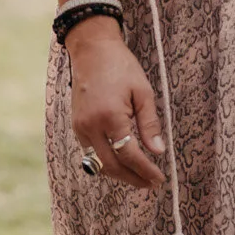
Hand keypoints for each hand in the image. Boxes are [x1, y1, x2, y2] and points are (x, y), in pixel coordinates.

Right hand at [64, 17, 166, 188]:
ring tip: (139, 177)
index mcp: (110, 116)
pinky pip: (91, 153)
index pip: (129, 154)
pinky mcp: (76, 126)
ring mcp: (80, 127)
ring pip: (99, 163)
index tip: (158, 179)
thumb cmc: (121, 67)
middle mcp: (91, 126)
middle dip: (132, 178)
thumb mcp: (143, 91)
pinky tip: (121, 161)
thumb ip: (149, 123)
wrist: (92, 50)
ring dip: (119, 173)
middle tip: (150, 184)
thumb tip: (157, 151)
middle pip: (112, 165)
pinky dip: (106, 161)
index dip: (145, 170)